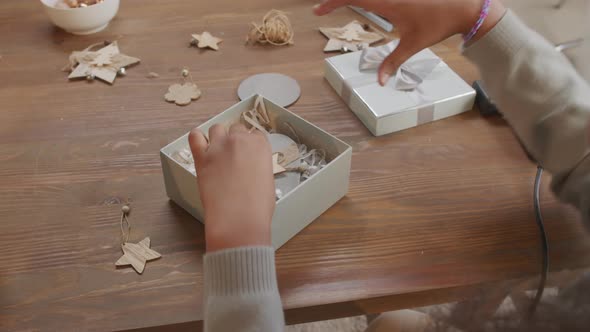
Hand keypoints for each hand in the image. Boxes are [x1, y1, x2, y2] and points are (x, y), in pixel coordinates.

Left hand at [189, 123, 274, 251]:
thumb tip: (250, 168)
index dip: (252, 145)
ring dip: (219, 137)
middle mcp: (240, 140)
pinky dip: (198, 138)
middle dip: (236, 140)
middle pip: (237, 128)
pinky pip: (195, 136)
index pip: (256, 134)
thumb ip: (258, 166)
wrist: (238, 218)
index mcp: (260, 145)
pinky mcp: (202, 157)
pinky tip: (201, 147)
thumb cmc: (257, 206)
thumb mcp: (267, 180)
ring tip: (218, 152)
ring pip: (217, 128)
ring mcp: (219, 146)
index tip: (249, 154)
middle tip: (235, 157)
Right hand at [314, 0, 505, 84]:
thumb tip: (380, 82)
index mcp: (387, 3)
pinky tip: (358, 4)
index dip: (331, 3)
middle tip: (322, 10)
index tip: (318, 12)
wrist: (463, 7)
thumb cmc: (438, 24)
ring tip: (335, 6)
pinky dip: (365, 0)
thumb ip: (392, 62)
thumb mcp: (413, 45)